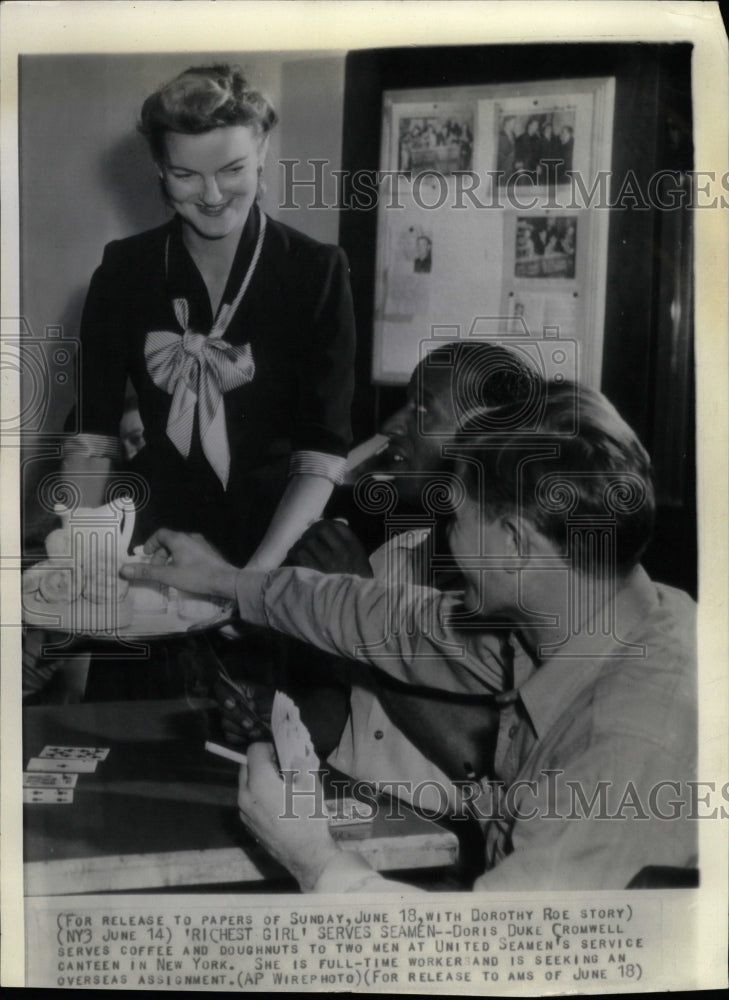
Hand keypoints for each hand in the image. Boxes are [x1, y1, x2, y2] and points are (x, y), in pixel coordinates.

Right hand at [120, 529, 238, 598]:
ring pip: (180, 547)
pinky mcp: (209, 552)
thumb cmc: (196, 576)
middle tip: (156, 569)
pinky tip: (184, 574)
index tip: (146, 556)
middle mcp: (191, 537)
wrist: (226, 581)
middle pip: (170, 541)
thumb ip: (146, 572)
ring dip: (170, 558)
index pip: (160, 534)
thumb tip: (123, 569)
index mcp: (180, 539)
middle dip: (159, 554)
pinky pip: (190, 552)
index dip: (150, 544)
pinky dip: (181, 559)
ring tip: (169, 573)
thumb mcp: (168, 575)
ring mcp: (202, 544)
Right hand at [214, 677, 271, 747]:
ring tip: (255, 730)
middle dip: (237, 717)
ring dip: (240, 729)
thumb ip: (259, 702)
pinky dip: (241, 738)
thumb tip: (249, 706)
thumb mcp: (269, 699)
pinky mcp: (231, 732)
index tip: (232, 705)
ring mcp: (229, 718)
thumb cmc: (274, 705)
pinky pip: (230, 736)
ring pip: (225, 724)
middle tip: (250, 724)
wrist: (280, 722)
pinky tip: (251, 736)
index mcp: (238, 689)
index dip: (223, 697)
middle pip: (222, 709)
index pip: (221, 689)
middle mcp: (230, 703)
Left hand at [237, 742, 339, 891]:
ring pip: (246, 784)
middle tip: (282, 769)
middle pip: (246, 766)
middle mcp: (245, 795)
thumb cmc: (309, 817)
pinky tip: (277, 804)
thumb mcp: (310, 784)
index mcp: (259, 782)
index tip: (282, 754)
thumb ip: (299, 763)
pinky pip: (249, 801)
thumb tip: (294, 754)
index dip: (269, 747)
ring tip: (280, 787)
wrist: (306, 855)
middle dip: (262, 762)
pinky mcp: (247, 824)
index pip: (254, 750)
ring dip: (259, 779)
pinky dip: (258, 795)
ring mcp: (244, 812)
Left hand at [285, 520, 372, 576]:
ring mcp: (328, 564)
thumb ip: (347, 543)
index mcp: (355, 549)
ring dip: (302, 544)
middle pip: (321, 529)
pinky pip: (299, 554)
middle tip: (307, 539)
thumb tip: (330, 523)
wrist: (352, 606)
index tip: (318, 529)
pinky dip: (295, 554)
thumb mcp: (359, 562)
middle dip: (311, 533)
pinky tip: (295, 559)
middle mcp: (343, 553)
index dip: (324, 524)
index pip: (337, 526)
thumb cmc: (355, 583)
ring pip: (307, 541)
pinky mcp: (314, 574)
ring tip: (300, 550)